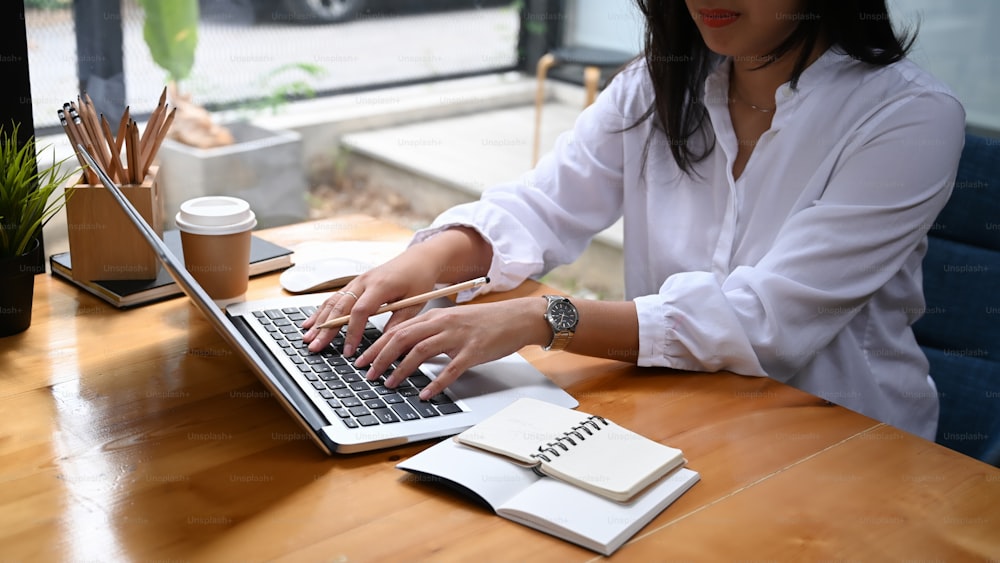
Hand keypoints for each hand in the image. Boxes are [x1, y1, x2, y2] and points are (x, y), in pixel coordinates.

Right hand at [302, 226, 492, 356]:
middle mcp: (364, 281)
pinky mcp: (355, 283)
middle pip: (340, 307)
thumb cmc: (419, 279)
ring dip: (319, 320)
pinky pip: (335, 297)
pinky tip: (310, 322)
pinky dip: (322, 310)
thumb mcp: (415, 303)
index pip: (361, 311)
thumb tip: (385, 344)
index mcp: (380, 285)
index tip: (348, 350)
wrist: (418, 259)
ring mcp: (357, 281)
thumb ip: (399, 322)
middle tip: (315, 346)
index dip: (352, 332)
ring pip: (333, 301)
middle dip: (326, 329)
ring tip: (307, 337)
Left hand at [354, 297, 549, 399]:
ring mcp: (458, 337)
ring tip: (389, 384)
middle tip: (368, 374)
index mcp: (435, 316)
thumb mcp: (452, 322)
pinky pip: (450, 369)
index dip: (376, 345)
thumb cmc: (485, 322)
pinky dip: (435, 383)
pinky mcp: (473, 351)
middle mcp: (443, 323)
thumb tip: (406, 350)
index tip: (362, 359)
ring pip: (420, 351)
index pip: (397, 329)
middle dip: (380, 357)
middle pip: (402, 338)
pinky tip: (426, 394)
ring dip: (401, 369)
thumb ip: (430, 333)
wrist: (516, 318)